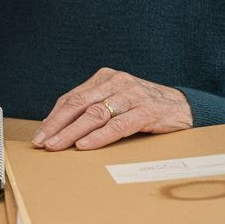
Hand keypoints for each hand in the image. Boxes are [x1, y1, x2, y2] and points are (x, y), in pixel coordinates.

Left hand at [31, 68, 191, 150]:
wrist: (184, 107)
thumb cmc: (144, 106)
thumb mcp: (117, 101)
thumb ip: (94, 107)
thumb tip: (60, 127)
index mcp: (105, 78)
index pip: (72, 98)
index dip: (54, 117)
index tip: (40, 134)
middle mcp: (116, 82)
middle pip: (79, 104)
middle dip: (57, 125)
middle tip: (42, 141)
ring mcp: (132, 95)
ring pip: (95, 114)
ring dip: (72, 132)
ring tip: (57, 145)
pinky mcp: (146, 110)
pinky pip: (118, 125)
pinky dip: (99, 136)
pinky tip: (84, 146)